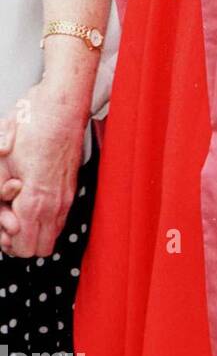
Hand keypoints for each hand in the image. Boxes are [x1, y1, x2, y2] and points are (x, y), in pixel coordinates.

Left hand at [0, 83, 85, 258]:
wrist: (61, 107)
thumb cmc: (34, 127)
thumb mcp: (1, 162)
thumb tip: (2, 209)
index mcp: (35, 201)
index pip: (24, 248)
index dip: (7, 241)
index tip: (1, 222)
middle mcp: (56, 203)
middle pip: (40, 248)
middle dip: (20, 240)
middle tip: (8, 218)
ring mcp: (67, 195)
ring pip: (52, 234)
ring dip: (34, 227)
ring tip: (20, 206)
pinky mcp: (71, 186)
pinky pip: (59, 216)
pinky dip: (45, 215)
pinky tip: (33, 195)